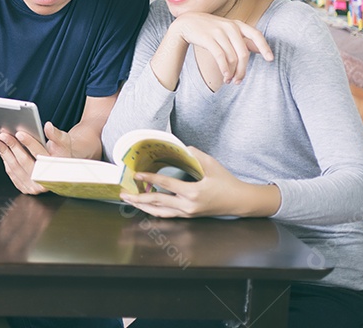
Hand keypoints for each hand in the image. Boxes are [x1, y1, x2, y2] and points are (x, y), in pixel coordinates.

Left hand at [0, 122, 76, 193]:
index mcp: (55, 170)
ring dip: (4, 152)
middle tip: (3, 134)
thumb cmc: (60, 154)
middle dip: (12, 146)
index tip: (19, 133)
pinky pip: (11, 173)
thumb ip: (55, 134)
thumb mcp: (63, 142)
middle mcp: (44, 182)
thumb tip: (48, 126)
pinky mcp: (24, 187)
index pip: (40, 154)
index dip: (29, 143)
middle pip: (24, 161)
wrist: (58, 168)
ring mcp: (33, 188)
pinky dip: (5, 159)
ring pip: (14, 168)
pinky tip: (1, 149)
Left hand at [120, 147, 279, 218]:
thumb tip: (177, 147)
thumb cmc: (226, 181)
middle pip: (157, 202)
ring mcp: (187, 213)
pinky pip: (166, 214)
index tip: (136, 174)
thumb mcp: (211, 164)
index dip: (150, 178)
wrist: (238, 201)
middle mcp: (188, 206)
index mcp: (193, 192)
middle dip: (138, 197)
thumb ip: (193, 154)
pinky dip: (153, 209)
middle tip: (123, 192)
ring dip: (142, 206)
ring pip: (159, 212)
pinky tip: (144, 205)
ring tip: (129, 200)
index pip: (166, 185)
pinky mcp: (187, 215)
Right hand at [166, 12, 272, 87]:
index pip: (256, 34)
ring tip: (229, 80)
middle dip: (243, 70)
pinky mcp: (208, 39)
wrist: (187, 23)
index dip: (264, 47)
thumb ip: (243, 39)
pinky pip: (221, 57)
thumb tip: (261, 51)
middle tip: (239, 80)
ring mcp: (218, 32)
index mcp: (237, 24)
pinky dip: (224, 69)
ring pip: (232, 57)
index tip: (270, 59)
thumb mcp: (228, 30)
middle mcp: (230, 27)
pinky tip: (225, 75)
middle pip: (243, 53)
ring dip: (232, 72)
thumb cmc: (210, 29)